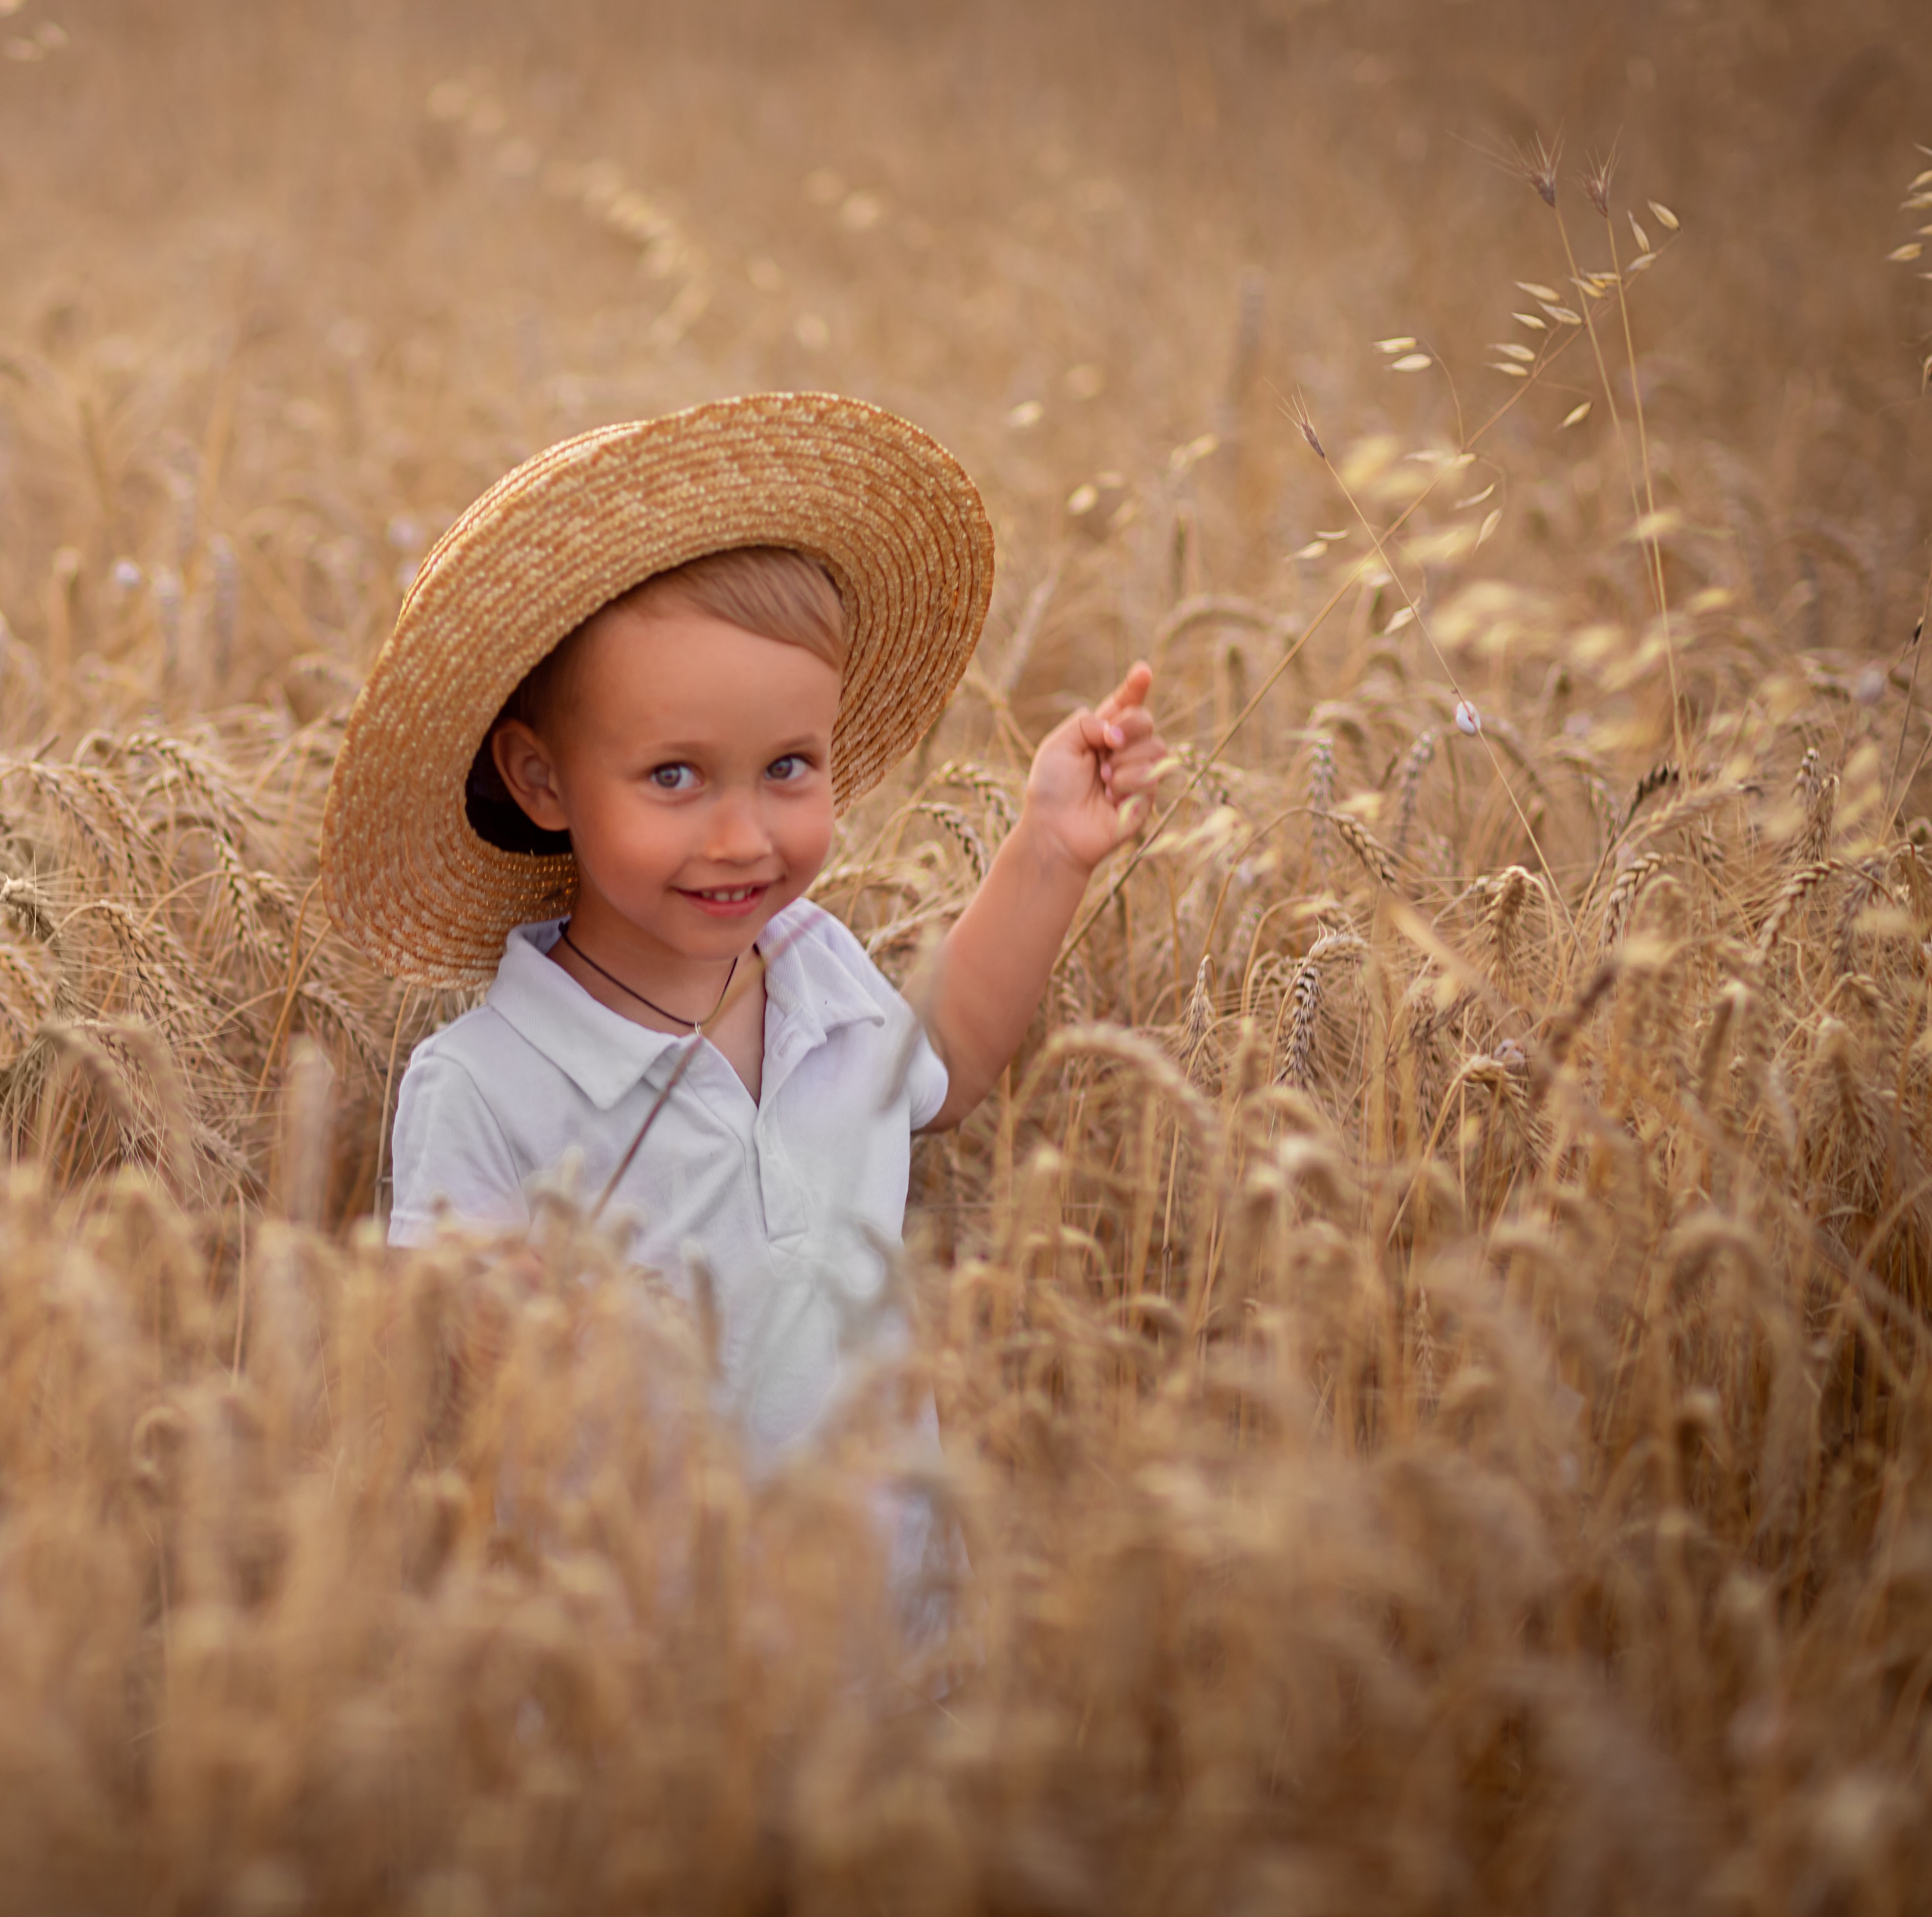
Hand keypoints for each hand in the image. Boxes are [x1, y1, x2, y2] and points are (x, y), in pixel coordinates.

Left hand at [1022, 662, 1165, 873]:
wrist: (1054, 830)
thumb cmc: (1051, 789)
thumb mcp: (1059, 744)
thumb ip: (1088, 723)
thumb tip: (1116, 730)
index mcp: (1100, 732)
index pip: (1124, 704)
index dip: (1136, 686)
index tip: (1143, 670)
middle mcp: (1122, 749)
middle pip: (1146, 719)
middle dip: (1130, 726)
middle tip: (1109, 743)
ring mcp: (1137, 772)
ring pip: (1156, 746)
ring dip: (1126, 761)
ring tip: (1103, 780)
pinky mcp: (1147, 797)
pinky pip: (1153, 774)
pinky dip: (1128, 783)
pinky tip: (1111, 798)